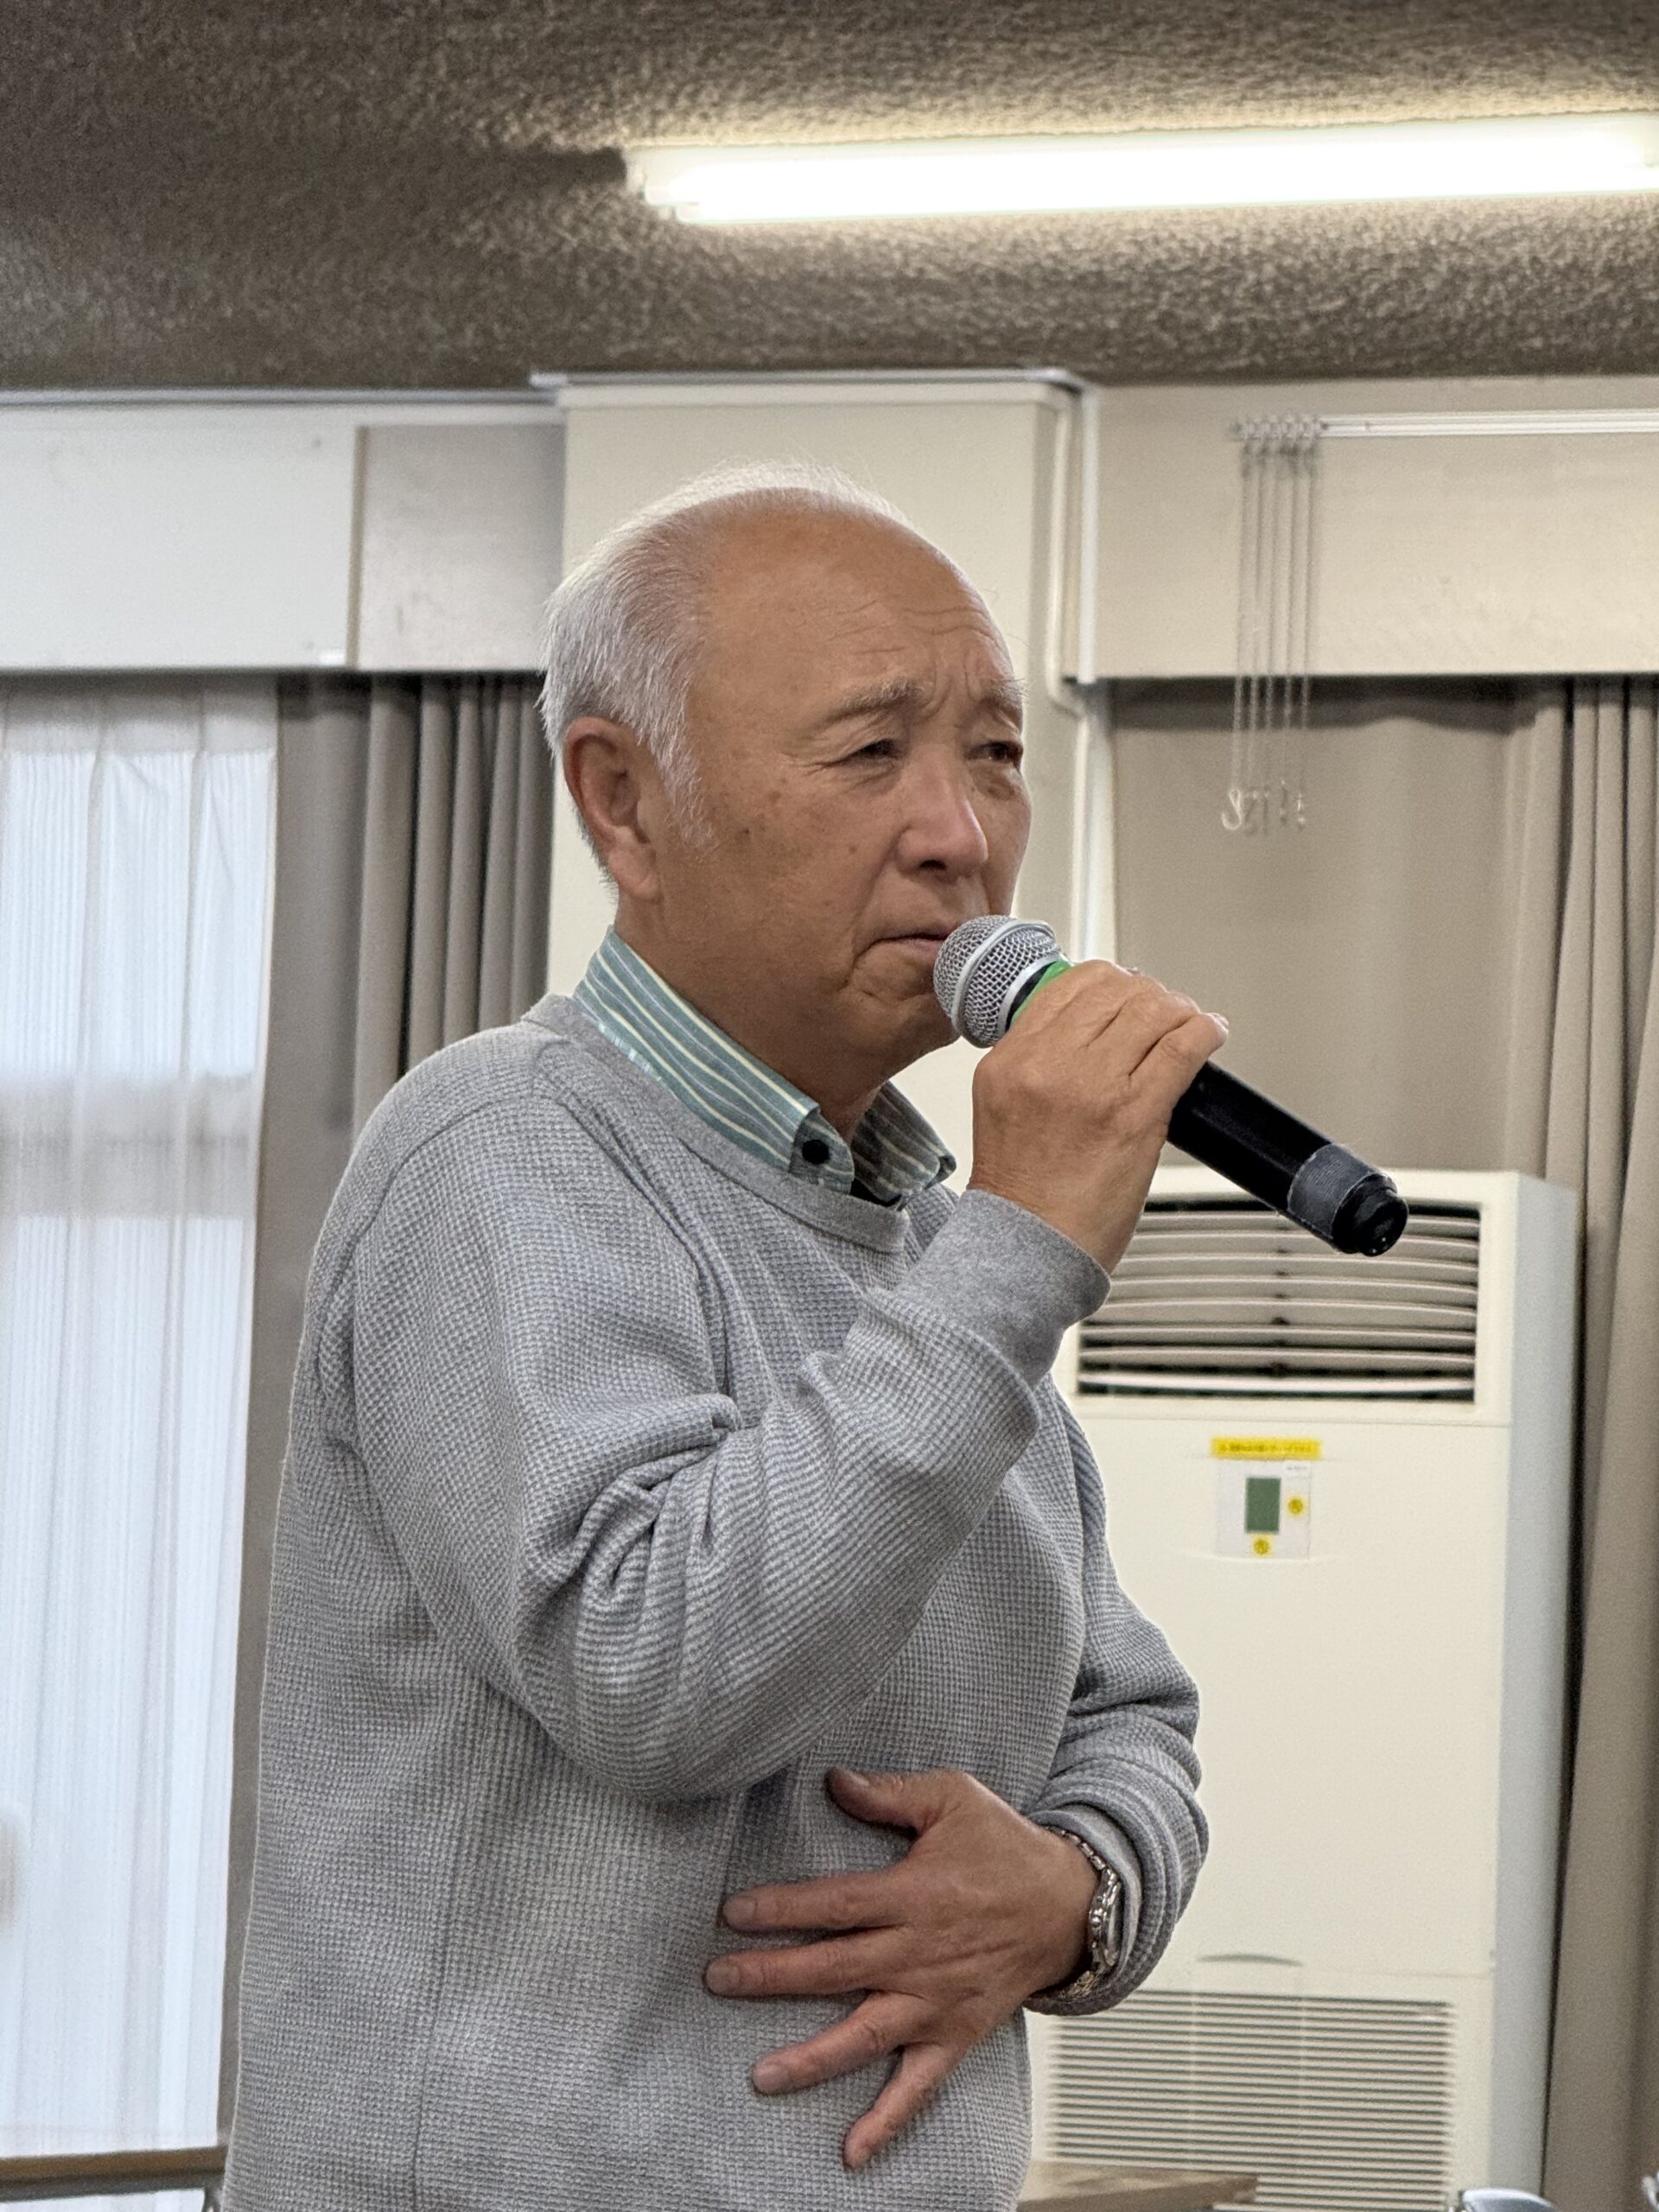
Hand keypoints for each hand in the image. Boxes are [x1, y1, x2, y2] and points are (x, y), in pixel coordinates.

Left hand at [704, 1766, 1097, 2170]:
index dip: (782, 1910)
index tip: (733, 1915)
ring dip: (812, 2058)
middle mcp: (919, 1954)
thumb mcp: (954, 1798)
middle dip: (771, 1977)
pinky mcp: (956, 2034)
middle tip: (718, 1981)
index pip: (835, 1905)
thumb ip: (891, 1793)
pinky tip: (851, 2152)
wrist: (1070, 1904)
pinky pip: (919, 2085)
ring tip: (762, 2076)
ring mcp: (936, 2001)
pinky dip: (886, 2121)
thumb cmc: (1007, 1846)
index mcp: (915, 1894)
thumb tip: (834, 1780)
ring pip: (865, 2035)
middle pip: (834, 1969)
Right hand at [966, 961, 1227, 1275]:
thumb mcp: (1001, 1107)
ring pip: (1152, 1009)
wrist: (1027, 1249)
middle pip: (1113, 990)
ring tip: (1189, 1023)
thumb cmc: (1022, 1193)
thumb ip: (1035, 1062)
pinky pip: (1182, 1047)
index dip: (1109, 983)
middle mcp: (1046, 1064)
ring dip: (1179, 1009)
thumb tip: (1089, 1030)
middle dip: (1148, 994)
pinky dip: (1205, 1031)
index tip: (1125, 996)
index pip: (1068, 985)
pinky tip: (1211, 1034)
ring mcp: (1092, 1085)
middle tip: (1163, 1011)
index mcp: (1010, 1060)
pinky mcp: (1135, 1113)